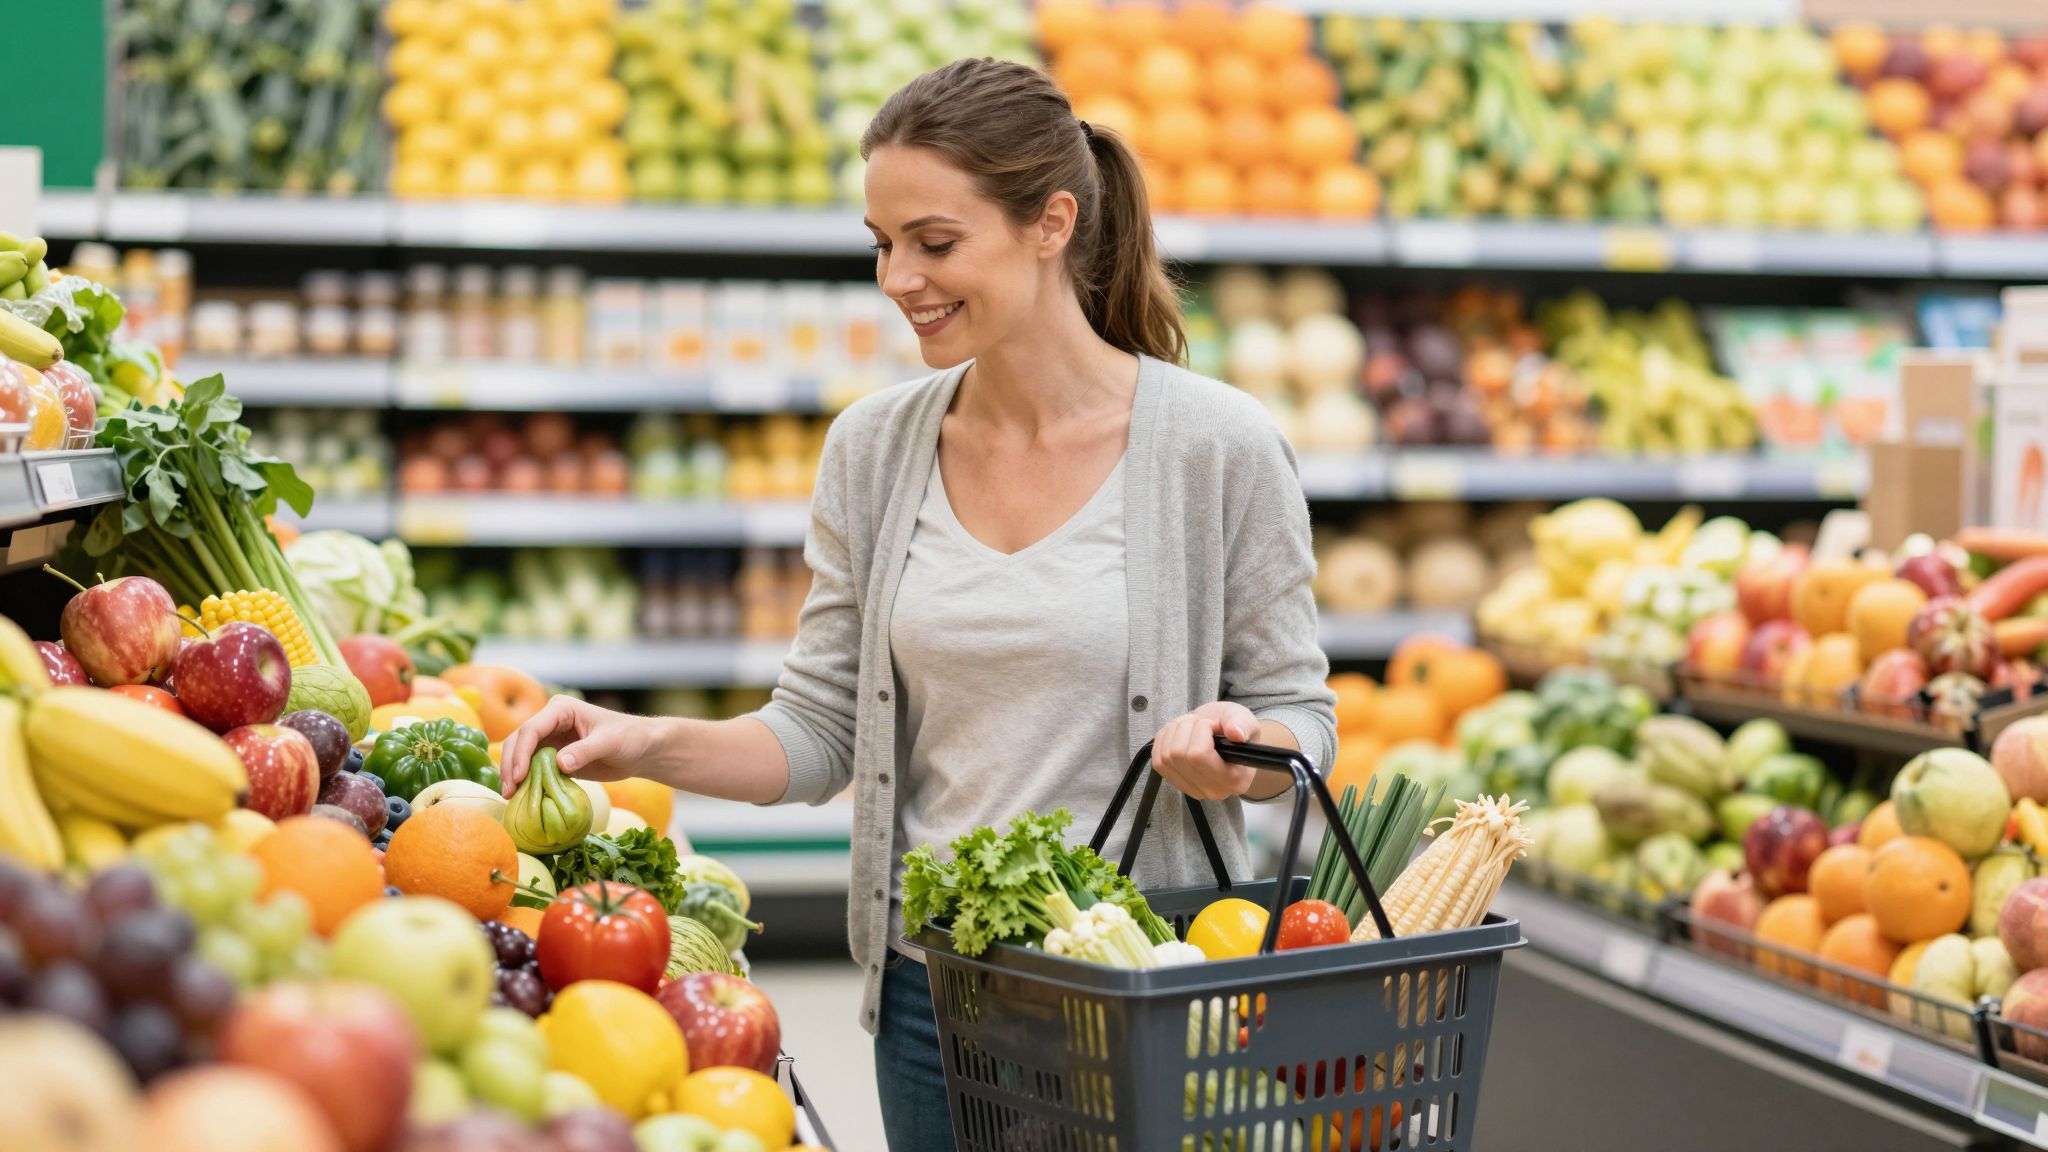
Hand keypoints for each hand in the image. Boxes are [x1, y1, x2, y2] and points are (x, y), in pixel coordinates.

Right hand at [498, 695, 659, 796]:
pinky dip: (525, 780)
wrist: (641, 750)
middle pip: (518, 741)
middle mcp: (550, 721)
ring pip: (520, 754)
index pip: (531, 729)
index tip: (519, 776)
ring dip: (513, 774)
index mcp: (561, 709)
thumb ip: (585, 751)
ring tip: (510, 796)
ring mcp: (550, 738)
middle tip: (508, 792)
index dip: (521, 753)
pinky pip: (532, 767)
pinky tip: (522, 796)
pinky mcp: (553, 756)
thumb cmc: (629, 738)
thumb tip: (559, 763)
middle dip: (510, 765)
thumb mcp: (610, 743)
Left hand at [1149, 702, 1261, 800]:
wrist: (1225, 738)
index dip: (1200, 730)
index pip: (1199, 755)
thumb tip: (1236, 734)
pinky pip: (1157, 760)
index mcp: (1235, 779)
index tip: (1213, 723)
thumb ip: (1243, 725)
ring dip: (1174, 731)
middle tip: (1200, 721)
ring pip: (1166, 755)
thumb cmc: (1236, 730)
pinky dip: (1163, 740)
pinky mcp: (1176, 783)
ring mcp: (1192, 789)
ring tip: (1190, 725)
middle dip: (1186, 727)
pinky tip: (1178, 733)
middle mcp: (1213, 790)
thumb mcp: (1245, 720)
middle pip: (1179, 754)